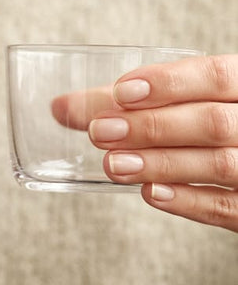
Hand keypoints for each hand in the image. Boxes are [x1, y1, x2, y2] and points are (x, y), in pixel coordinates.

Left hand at [52, 55, 237, 231]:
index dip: (170, 82)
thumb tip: (63, 107)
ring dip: (160, 163)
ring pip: (220, 164)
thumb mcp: (189, 101)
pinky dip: (188, 201)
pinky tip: (150, 194)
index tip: (121, 91)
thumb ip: (133, 102)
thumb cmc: (211, 120)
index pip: (217, 76)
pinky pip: (228, 208)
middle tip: (99, 132)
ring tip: (113, 164)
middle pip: (213, 122)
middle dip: (151, 126)